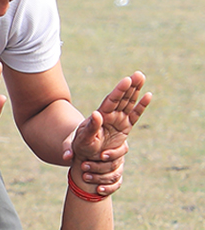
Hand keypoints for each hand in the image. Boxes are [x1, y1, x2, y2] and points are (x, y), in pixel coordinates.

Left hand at [66, 72, 149, 193]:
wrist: (85, 155)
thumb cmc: (81, 147)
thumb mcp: (83, 139)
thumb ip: (91, 127)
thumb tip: (96, 114)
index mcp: (100, 116)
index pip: (111, 100)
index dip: (119, 90)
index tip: (127, 80)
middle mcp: (110, 115)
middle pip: (121, 97)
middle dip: (130, 86)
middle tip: (138, 74)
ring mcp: (118, 119)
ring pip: (129, 102)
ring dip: (136, 90)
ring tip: (141, 77)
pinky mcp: (125, 127)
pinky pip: (135, 115)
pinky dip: (141, 106)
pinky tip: (149, 95)